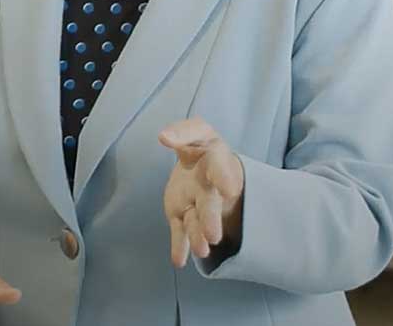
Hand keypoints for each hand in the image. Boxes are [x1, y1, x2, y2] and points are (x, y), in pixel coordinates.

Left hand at [159, 117, 244, 266]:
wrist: (204, 168)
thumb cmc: (201, 147)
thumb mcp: (197, 133)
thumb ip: (183, 132)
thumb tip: (164, 136)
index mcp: (217, 163)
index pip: (221, 169)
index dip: (225, 180)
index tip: (229, 190)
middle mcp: (210, 187)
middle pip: (210, 204)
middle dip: (211, 219)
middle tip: (213, 236)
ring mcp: (197, 204)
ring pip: (197, 221)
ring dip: (198, 236)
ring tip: (201, 250)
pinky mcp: (184, 215)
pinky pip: (182, 231)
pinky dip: (180, 247)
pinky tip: (178, 261)